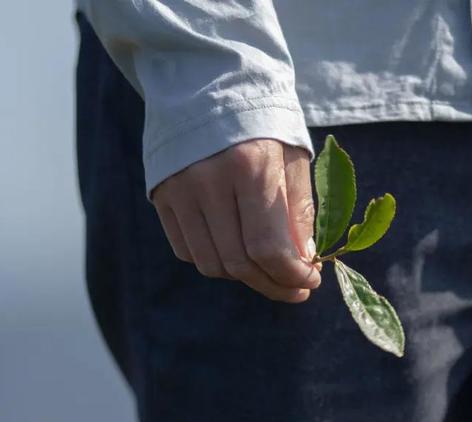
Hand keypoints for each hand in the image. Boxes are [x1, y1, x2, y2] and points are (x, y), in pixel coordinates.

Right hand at [152, 139, 320, 302]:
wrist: (207, 84)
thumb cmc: (261, 123)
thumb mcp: (292, 157)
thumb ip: (299, 211)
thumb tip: (301, 263)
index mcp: (250, 166)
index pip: (268, 247)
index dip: (291, 275)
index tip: (309, 281)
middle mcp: (209, 181)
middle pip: (238, 262)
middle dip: (272, 284)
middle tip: (294, 287)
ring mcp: (179, 190)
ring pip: (210, 264)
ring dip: (243, 276)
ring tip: (265, 267)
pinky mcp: (162, 196)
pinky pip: (187, 250)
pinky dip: (214, 260)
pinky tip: (234, 248)